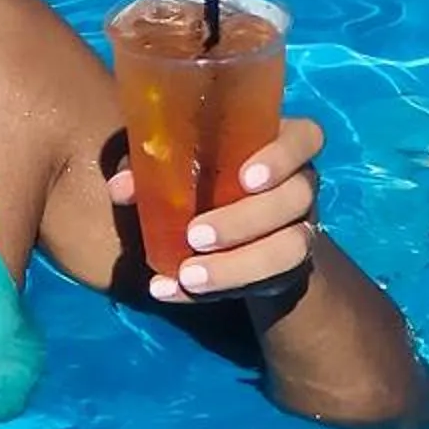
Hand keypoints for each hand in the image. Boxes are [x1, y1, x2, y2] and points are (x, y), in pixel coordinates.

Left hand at [110, 116, 323, 302]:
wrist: (232, 226)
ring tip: (189, 276)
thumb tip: (121, 187)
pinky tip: (173, 291)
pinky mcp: (287, 271)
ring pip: (291, 248)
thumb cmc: (204, 173)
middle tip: (195, 236)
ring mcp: (301, 228)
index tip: (246, 179)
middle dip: (245, 220)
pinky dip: (215, 290)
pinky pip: (263, 285)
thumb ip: (152, 165)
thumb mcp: (178, 161)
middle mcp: (300, 184)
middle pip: (296, 197)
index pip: (307, 137)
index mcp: (280, 142)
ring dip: (238, 265)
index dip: (284, 156)